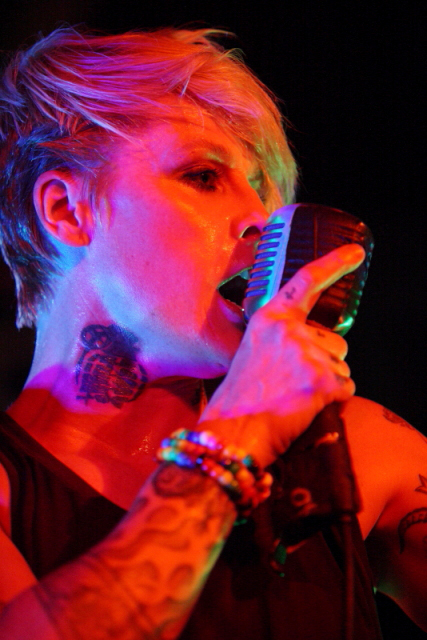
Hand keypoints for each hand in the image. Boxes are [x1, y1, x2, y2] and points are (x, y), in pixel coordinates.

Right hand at [199, 244, 364, 466]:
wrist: (231, 434)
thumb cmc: (238, 401)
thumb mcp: (250, 354)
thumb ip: (279, 341)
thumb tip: (312, 347)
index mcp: (269, 319)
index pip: (306, 281)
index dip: (334, 264)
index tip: (355, 252)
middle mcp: (289, 330)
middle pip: (335, 341)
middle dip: (325, 362)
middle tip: (293, 383)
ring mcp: (306, 354)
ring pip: (342, 366)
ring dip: (328, 384)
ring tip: (294, 398)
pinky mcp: (321, 380)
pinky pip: (347, 389)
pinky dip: (333, 402)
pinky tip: (305, 409)